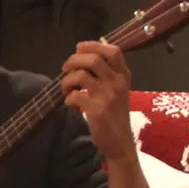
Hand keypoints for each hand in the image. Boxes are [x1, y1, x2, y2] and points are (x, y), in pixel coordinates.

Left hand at [60, 41, 136, 162]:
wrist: (120, 142)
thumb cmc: (114, 114)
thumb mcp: (117, 90)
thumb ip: (106, 73)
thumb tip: (84, 55)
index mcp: (123, 76)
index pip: (113, 51)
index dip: (93, 45)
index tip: (78, 49)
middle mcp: (117, 83)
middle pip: (93, 59)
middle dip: (73, 61)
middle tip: (65, 70)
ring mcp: (107, 96)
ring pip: (80, 76)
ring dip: (66, 81)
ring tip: (67, 90)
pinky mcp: (97, 110)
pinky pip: (74, 96)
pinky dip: (68, 99)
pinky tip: (73, 106)